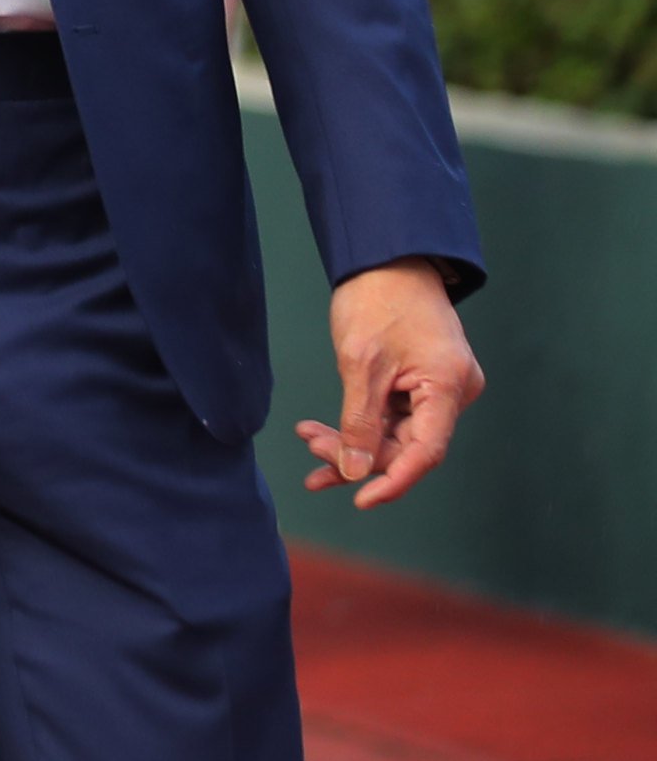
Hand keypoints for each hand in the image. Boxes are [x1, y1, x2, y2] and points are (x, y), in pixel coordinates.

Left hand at [296, 257, 482, 511]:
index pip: (426, 453)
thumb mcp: (361, 364)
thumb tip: (355, 471)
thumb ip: (359, 422)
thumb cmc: (378, 302)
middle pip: (407, 446)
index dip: (393, 481)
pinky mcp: (421, 384)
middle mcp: (452, 393)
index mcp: (448, 388)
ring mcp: (438, 389)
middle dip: (358, 454)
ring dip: (352, 441)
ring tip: (308, 438)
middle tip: (310, 447)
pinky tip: (322, 433)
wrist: (386, 260)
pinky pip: (392, 417)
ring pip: (395, 434)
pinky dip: (359, 425)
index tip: (359, 500)